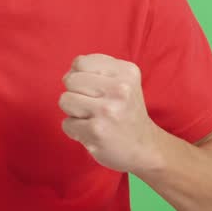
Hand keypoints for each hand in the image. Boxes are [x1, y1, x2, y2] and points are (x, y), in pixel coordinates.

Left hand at [59, 53, 160, 172]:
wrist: (145, 148)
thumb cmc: (126, 111)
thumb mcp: (123, 81)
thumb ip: (96, 70)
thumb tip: (67, 74)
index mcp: (126, 72)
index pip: (80, 62)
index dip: (80, 76)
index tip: (94, 90)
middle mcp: (120, 89)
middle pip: (70, 80)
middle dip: (75, 94)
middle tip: (94, 106)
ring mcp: (108, 110)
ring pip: (65, 100)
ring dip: (73, 112)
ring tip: (93, 118)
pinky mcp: (97, 130)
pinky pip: (66, 123)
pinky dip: (75, 130)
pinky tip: (92, 132)